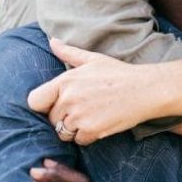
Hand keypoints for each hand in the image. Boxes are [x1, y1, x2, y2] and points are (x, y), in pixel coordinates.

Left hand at [27, 38, 166, 144]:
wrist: (146, 89)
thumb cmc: (120, 73)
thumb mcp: (93, 59)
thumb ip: (69, 52)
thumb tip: (52, 40)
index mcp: (65, 81)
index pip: (34, 101)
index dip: (44, 105)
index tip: (56, 104)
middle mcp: (68, 99)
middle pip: (51, 119)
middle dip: (63, 118)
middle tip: (84, 110)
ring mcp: (79, 116)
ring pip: (63, 132)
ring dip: (74, 129)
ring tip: (92, 117)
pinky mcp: (91, 130)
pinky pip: (79, 140)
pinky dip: (88, 136)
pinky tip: (101, 123)